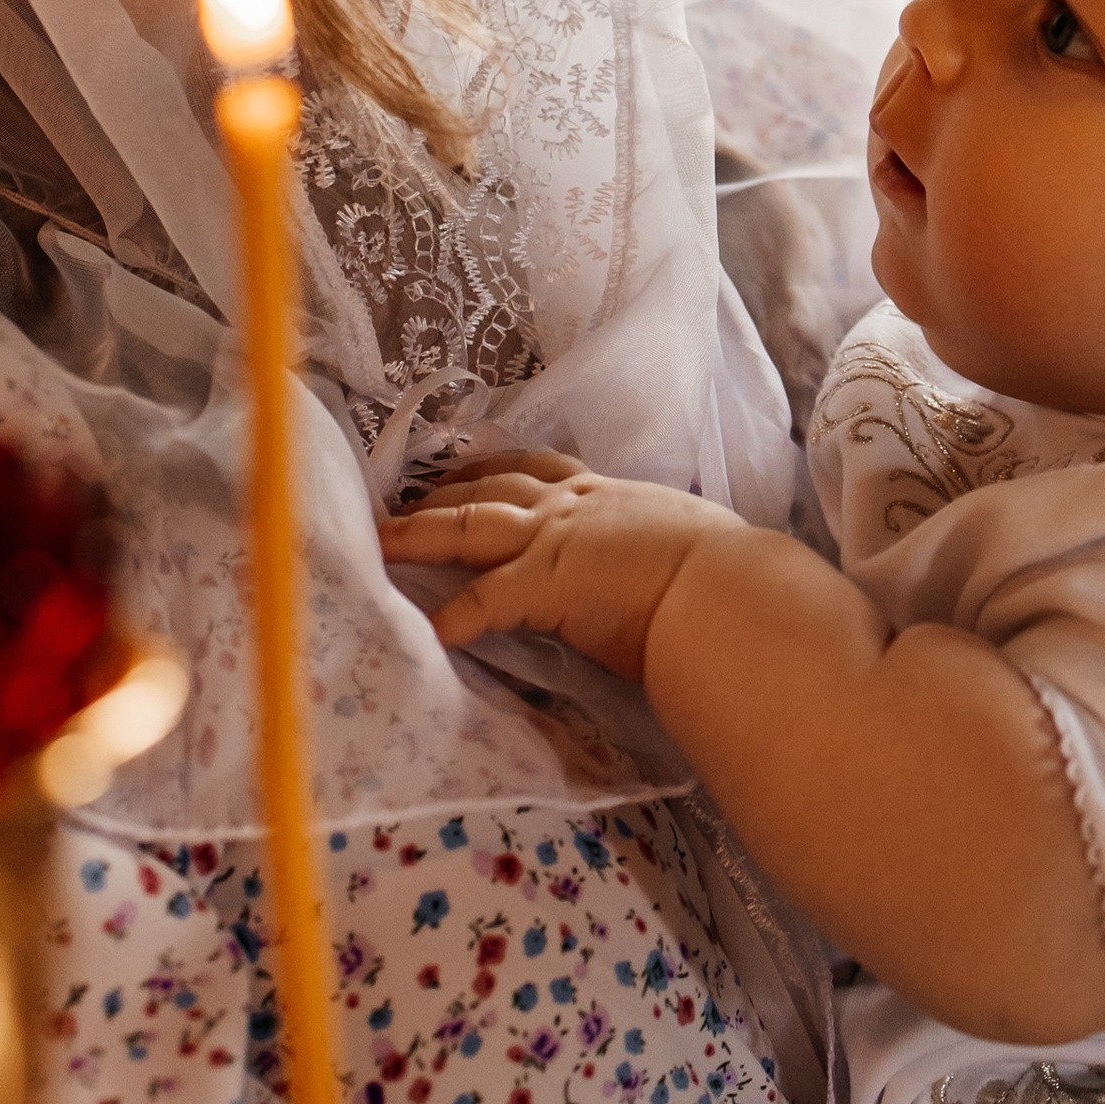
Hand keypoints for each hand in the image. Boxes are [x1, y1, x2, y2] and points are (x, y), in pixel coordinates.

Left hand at [378, 459, 731, 680]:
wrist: (725, 589)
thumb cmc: (721, 570)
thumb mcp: (680, 538)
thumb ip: (652, 545)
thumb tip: (660, 567)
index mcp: (602, 495)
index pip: (534, 470)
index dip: (490, 469)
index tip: (460, 471)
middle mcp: (569, 506)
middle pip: (485, 488)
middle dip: (437, 495)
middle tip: (396, 504)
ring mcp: (551, 540)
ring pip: (466, 525)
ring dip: (417, 533)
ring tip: (379, 544)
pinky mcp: (543, 584)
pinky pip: (481, 601)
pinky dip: (452, 617)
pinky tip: (428, 634)